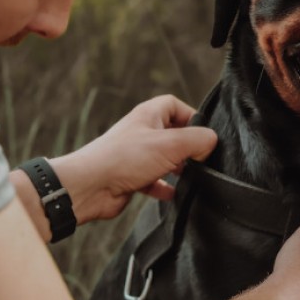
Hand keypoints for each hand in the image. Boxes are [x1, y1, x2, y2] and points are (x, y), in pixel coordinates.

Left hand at [49, 95, 216, 223]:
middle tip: (200, 158)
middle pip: (172, 133)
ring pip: (164, 158)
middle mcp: (141, 132)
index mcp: (148, 116)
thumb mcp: (170, 144)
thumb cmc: (124, 159)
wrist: (89, 186)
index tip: (203, 133)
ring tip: (190, 176)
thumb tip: (211, 142)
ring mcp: (136, 155)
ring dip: (178, 167)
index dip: (191, 116)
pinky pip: (153, 180)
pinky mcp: (131, 177)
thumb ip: (197, 140)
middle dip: (187, 146)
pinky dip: (164, 186)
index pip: (174, 105)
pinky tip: (173, 194)